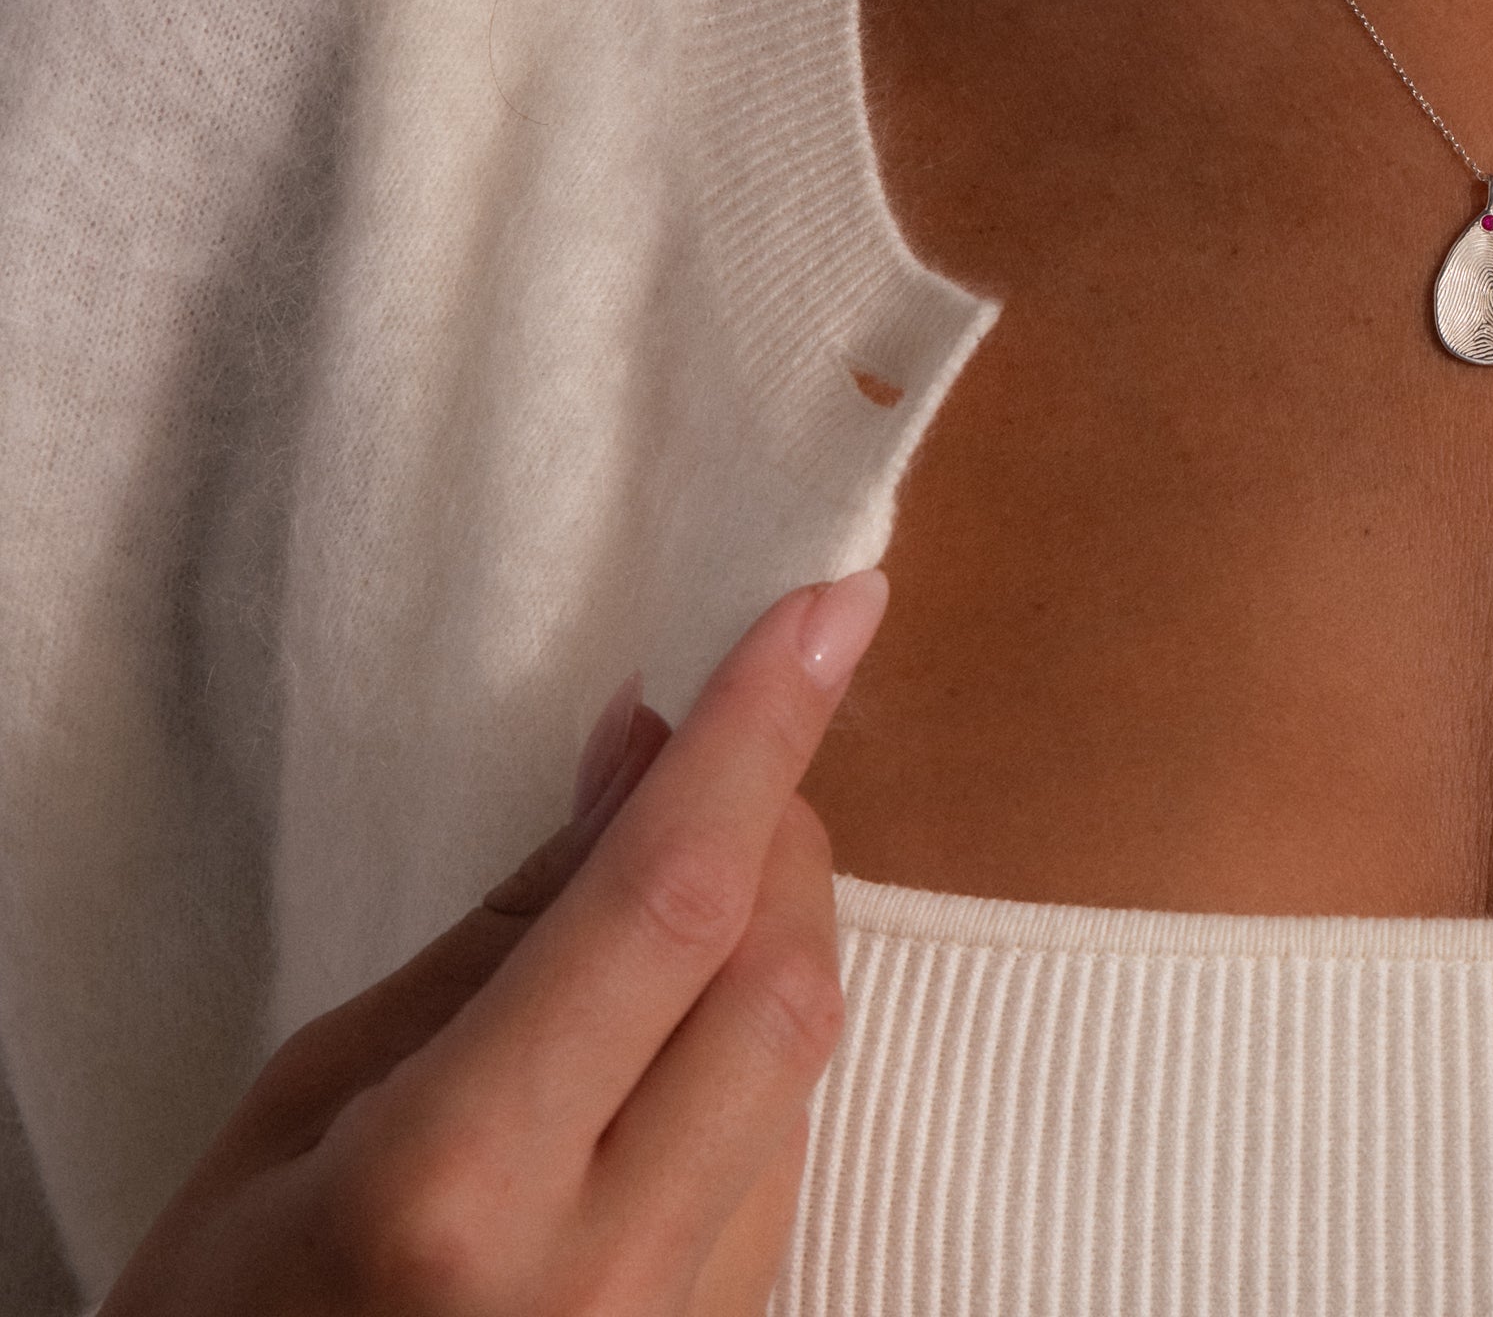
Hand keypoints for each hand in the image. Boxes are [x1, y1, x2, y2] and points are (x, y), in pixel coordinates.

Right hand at [104, 570, 889, 1316]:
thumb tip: (644, 749)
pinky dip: (755, 1048)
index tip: (832, 602)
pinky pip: (786, 1149)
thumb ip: (501, 935)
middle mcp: (598, 1268)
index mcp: (456, 1187)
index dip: (757, 735)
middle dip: (771, 828)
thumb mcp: (300, 1109)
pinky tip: (677, 1030)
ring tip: (678, 891)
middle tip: (716, 754)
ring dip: (769, 936)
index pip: (665, 905)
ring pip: (802, 1060)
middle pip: (776, 972)